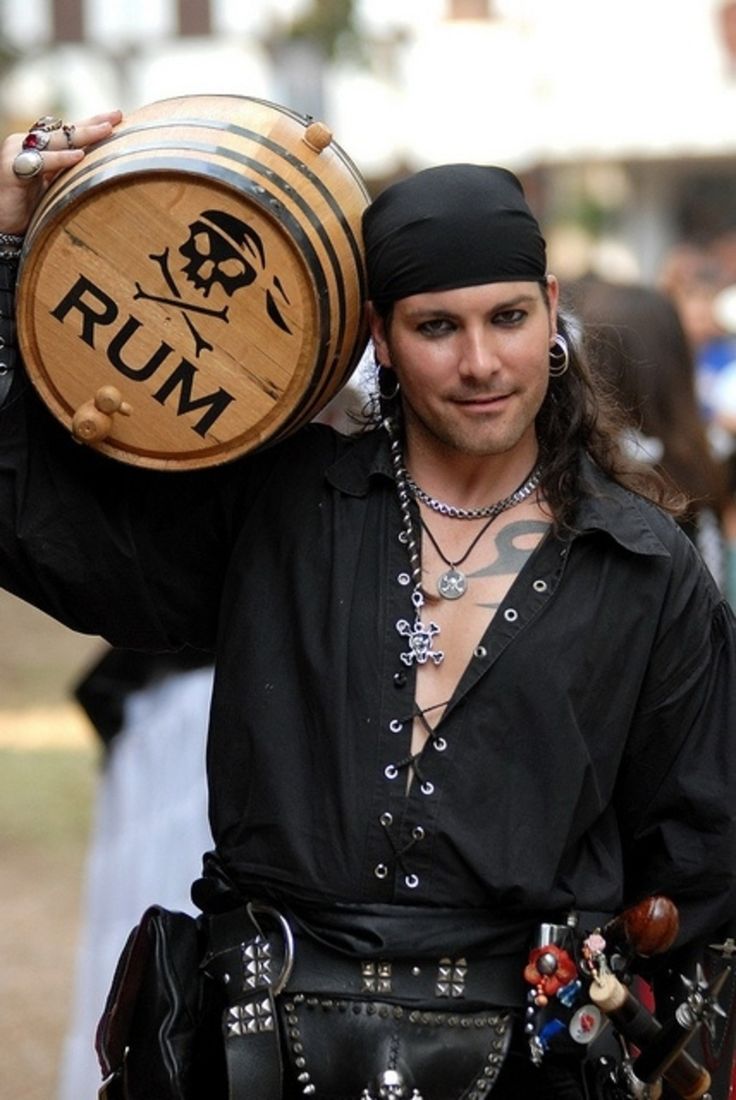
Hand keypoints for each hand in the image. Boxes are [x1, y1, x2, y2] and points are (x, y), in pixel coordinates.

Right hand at [0, 109, 122, 235]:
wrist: (4, 227)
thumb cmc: (30, 209)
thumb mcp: (56, 186)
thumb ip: (70, 171)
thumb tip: (103, 164)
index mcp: (37, 147)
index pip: (67, 131)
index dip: (91, 123)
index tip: (117, 116)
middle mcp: (25, 144)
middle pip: (64, 131)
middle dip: (92, 123)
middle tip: (117, 116)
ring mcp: (16, 153)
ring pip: (55, 141)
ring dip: (83, 135)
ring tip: (106, 130)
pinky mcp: (11, 168)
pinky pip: (40, 162)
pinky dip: (60, 159)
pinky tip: (79, 156)